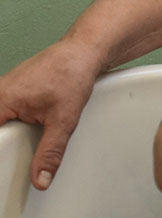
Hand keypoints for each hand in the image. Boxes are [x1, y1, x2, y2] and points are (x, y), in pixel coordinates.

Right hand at [0, 40, 99, 189]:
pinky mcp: (11, 90)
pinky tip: (28, 122)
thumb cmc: (71, 74)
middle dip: (6, 140)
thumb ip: (50, 152)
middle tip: (28, 138)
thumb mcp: (64, 120)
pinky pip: (4, 111)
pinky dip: (11, 121)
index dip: (2, 147)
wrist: (83, 53)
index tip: (10, 152)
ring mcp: (2, 90)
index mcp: (0, 101)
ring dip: (8, 131)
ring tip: (31, 128)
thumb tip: (41, 178)